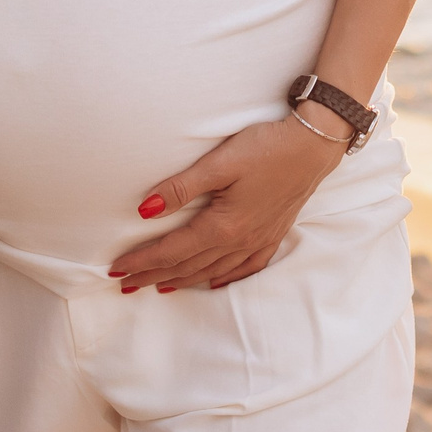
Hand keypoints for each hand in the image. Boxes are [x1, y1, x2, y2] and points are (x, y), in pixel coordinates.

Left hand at [108, 113, 346, 292]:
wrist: (314, 144)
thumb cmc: (267, 147)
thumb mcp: (220, 162)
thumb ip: (181, 187)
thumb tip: (144, 209)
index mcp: (223, 226)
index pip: (172, 250)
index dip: (142, 260)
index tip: (116, 269)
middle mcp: (240, 241)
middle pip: (188, 266)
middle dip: (153, 275)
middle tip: (125, 283)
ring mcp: (258, 240)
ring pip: (212, 271)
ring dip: (182, 280)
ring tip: (157, 286)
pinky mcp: (273, 234)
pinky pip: (245, 268)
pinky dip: (225, 279)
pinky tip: (216, 283)